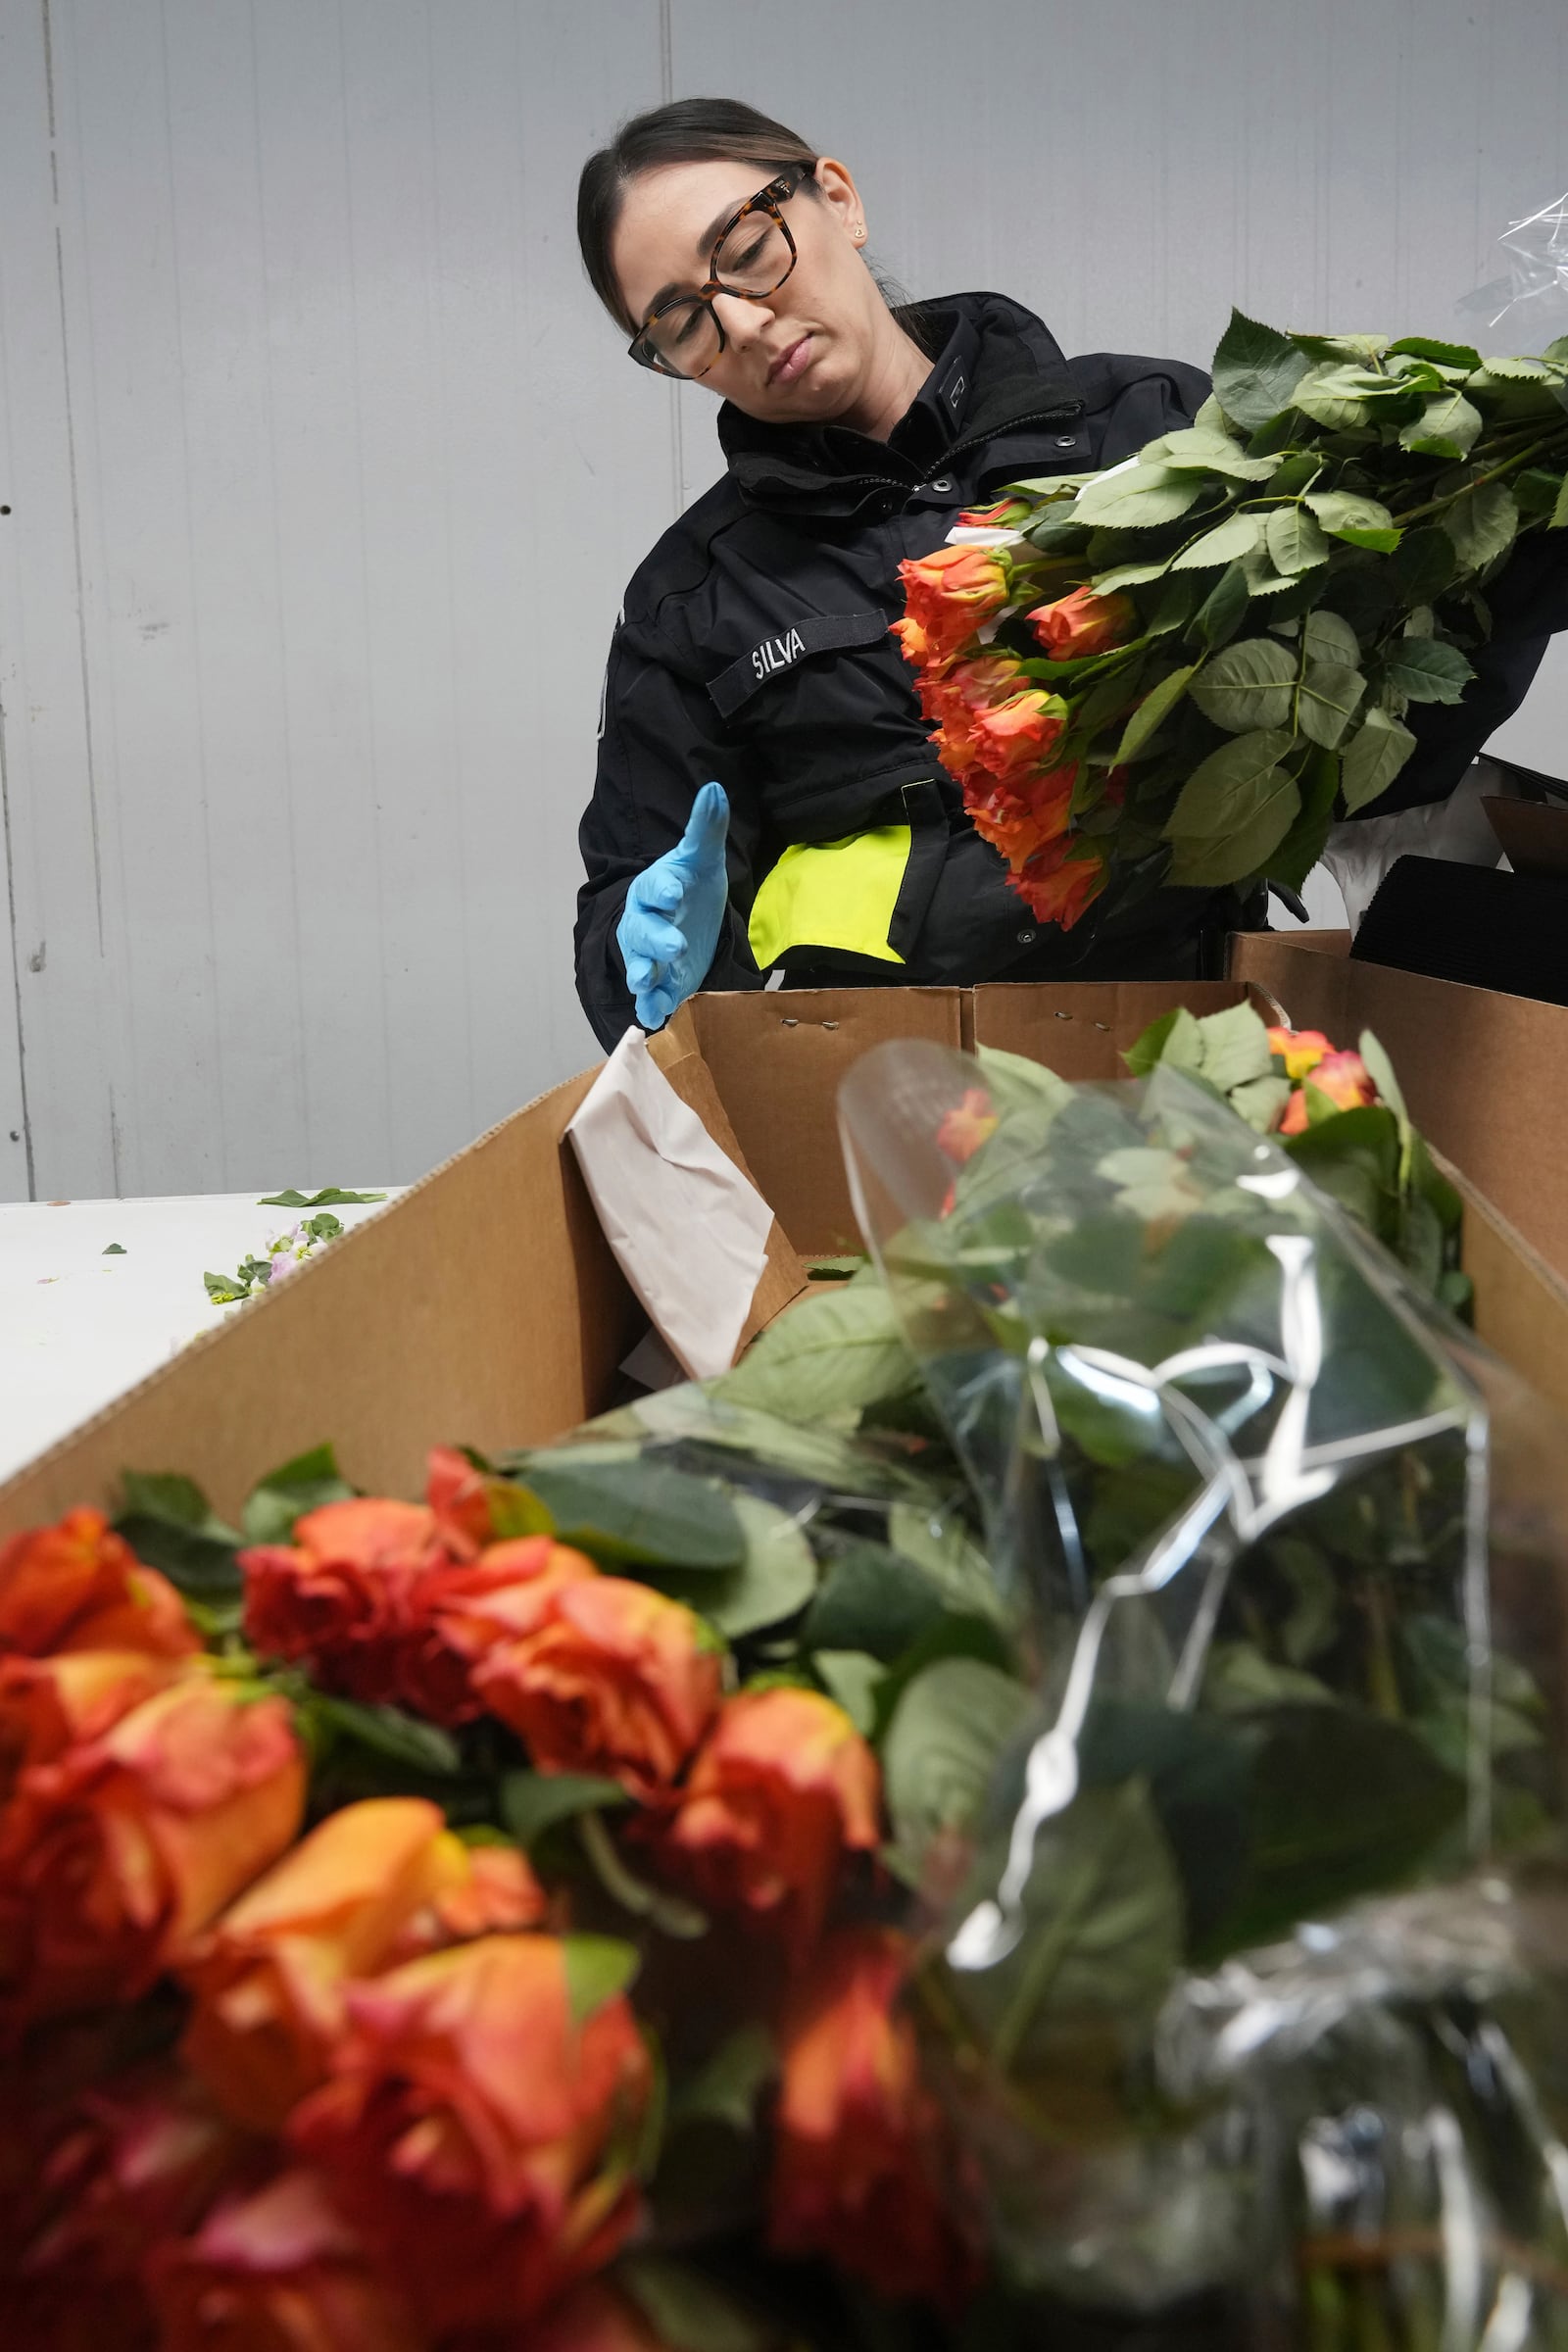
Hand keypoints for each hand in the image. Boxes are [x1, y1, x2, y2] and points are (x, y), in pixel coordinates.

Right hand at [615, 782, 730, 1030]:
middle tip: (674, 946)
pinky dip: (651, 1005)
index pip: (655, 887)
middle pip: (644, 931)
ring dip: (644, 975)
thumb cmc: (690, 885)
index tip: (674, 891)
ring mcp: (649, 955)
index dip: (662, 889)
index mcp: (655, 889)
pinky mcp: (661, 981)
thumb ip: (706, 828)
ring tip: (647, 983)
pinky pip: (651, 995)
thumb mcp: (703, 858)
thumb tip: (714, 787)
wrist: (686, 917)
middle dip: (656, 939)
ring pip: (641, 965)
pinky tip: (655, 1016)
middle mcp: (645, 922)